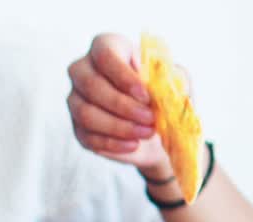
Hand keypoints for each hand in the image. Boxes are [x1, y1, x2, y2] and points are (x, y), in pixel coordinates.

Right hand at [66, 34, 170, 177]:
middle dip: (123, 105)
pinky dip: (113, 143)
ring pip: (86, 113)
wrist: (156, 129)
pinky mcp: (78, 127)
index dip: (123, 76)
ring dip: (119, 126)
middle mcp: (84, 70)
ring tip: (146, 133)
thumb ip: (171, 78)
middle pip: (91, 85)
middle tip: (150, 118)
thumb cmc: (162, 96)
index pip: (105, 54)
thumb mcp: (175, 81)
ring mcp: (76, 99)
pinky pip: (88, 136)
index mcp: (107, 47)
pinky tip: (134, 144)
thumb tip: (164, 86)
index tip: (146, 96)